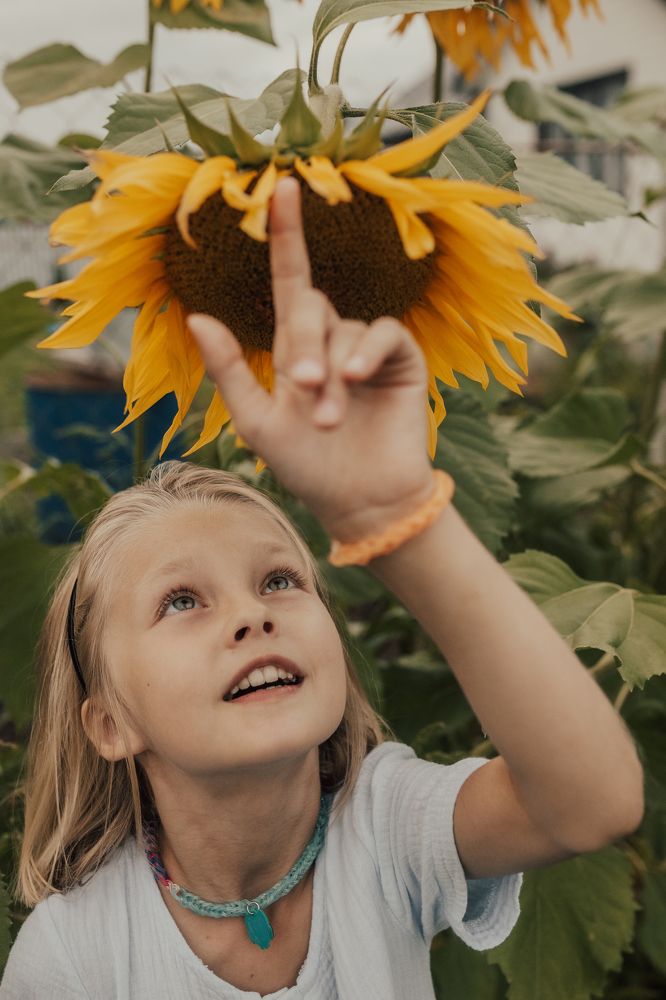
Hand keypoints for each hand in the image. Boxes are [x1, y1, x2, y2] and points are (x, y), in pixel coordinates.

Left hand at [187, 175, 433, 543]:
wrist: (359, 503)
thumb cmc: (306, 467)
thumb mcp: (257, 422)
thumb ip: (228, 370)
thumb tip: (196, 315)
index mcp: (294, 351)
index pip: (290, 281)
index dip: (286, 235)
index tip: (282, 187)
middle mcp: (331, 342)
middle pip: (310, 308)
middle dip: (304, 347)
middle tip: (305, 390)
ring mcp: (368, 350)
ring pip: (344, 331)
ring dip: (333, 372)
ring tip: (329, 417)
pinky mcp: (402, 360)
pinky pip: (383, 333)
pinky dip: (367, 350)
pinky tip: (357, 376)